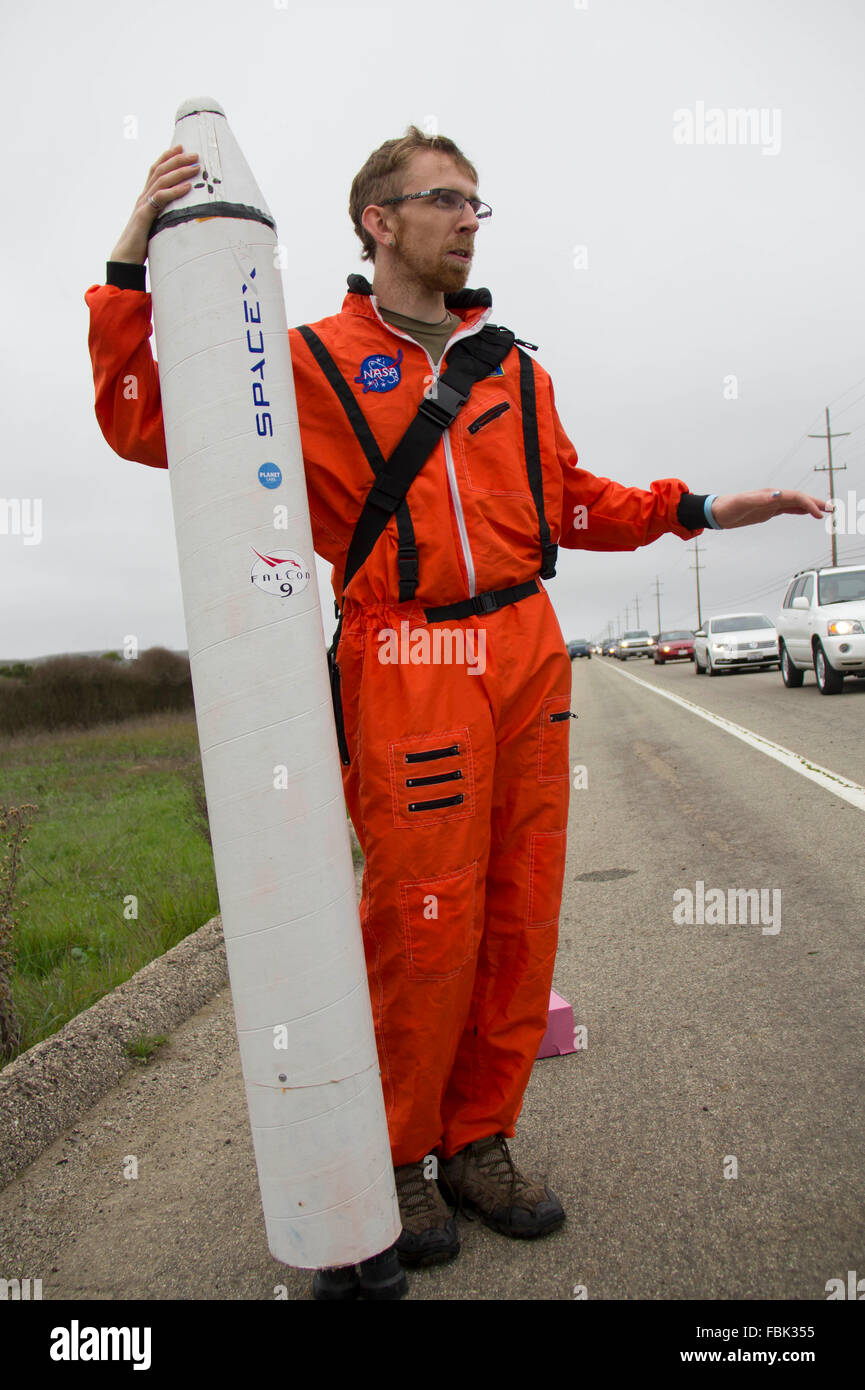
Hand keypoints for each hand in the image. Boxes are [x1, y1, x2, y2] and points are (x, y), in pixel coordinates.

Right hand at [109, 145, 200, 264]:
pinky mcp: (144, 216)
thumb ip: (165, 215)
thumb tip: (183, 214)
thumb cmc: (142, 243)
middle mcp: (143, 196)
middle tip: (195, 154)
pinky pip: (161, 199)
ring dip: (180, 172)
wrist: (125, 257)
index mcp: (145, 197)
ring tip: (195, 167)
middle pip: (160, 170)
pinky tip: (187, 188)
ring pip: (161, 181)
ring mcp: (142, 205)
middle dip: (178, 159)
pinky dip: (175, 191)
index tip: (181, 147)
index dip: (167, 156)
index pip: (155, 169)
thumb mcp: (156, 224)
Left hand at [710, 488, 832, 529]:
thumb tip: (778, 495)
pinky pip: (788, 509)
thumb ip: (760, 500)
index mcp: (770, 495)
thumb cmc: (728, 507)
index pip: (795, 497)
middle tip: (831, 509)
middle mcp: (773, 497)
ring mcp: (771, 504)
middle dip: (815, 503)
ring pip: (795, 503)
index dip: (808, 504)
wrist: (717, 512)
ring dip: (810, 506)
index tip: (818, 514)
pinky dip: (799, 509)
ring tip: (825, 511)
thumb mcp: (742, 504)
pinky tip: (806, 512)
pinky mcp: (767, 511)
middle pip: (799, 498)